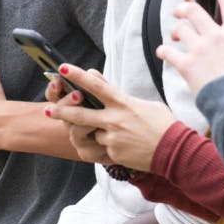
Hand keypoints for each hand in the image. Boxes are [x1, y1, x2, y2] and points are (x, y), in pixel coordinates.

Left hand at [44, 66, 175, 171]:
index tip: (63, 68)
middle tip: (47, 110)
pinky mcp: (113, 155)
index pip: (96, 86)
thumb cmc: (161, 124)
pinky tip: (110, 146)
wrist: (176, 152)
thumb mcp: (142, 103)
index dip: (77, 75)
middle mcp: (114, 121)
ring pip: (88, 134)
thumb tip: (95, 75)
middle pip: (80, 115)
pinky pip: (97, 150)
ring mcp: (112, 139)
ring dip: (87, 132)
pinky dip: (100, 146)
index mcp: (122, 104)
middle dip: (61, 112)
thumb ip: (115, 90)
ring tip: (87, 131)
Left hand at [158, 0, 223, 95]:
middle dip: (183, 8)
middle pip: (194, 11)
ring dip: (174, 32)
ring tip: (173, 37)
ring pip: (180, 30)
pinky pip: (168, 52)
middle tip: (179, 11)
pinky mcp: (186, 64)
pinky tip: (163, 52)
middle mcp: (215, 37)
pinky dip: (163, 51)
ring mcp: (199, 50)